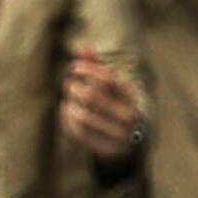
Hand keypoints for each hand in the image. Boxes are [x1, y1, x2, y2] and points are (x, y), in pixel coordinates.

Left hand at [59, 47, 143, 163]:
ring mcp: (119, 134)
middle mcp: (129, 115)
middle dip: (74, 88)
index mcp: (131, 96)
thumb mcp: (112, 87)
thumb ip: (99, 69)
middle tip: (67, 85)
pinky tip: (67, 113)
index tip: (74, 67)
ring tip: (67, 101)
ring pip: (84, 116)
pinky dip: (69, 121)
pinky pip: (81, 133)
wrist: (131, 140)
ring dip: (70, 106)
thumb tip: (85, 48)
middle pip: (92, 97)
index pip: (107, 78)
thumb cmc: (116, 105)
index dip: (87, 70)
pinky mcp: (108, 149)